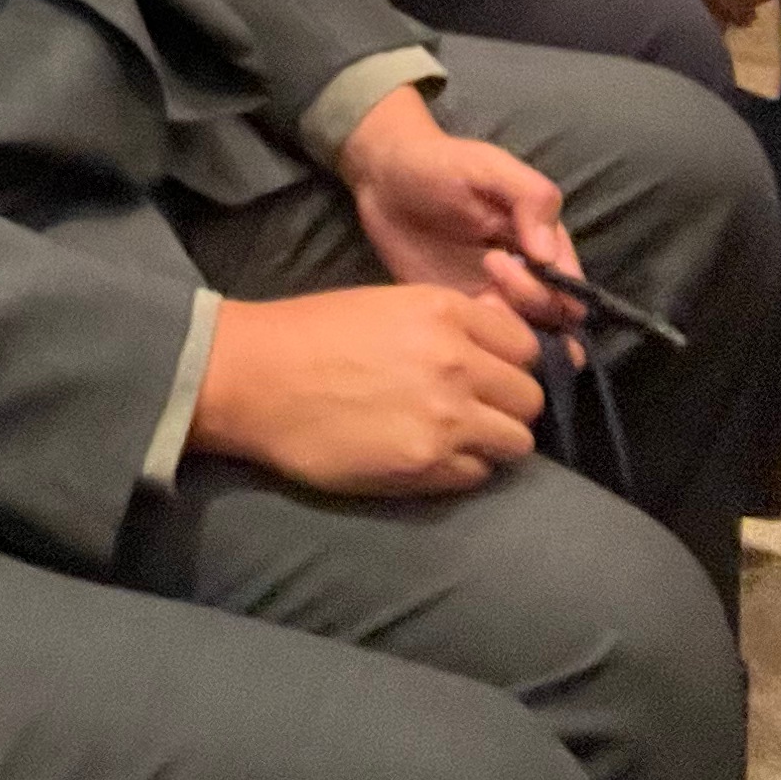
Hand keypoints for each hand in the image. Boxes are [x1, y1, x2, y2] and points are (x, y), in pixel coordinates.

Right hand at [188, 283, 542, 495]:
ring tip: (453, 439)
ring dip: (491, 442)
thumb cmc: (309, 335)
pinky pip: (477, 474)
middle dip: (506, 406)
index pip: (526, 346)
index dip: (510, 363)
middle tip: (473, 411)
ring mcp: (445, 416)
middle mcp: (455, 361)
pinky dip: (460, 469)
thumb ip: (448, 323)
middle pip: (528, 397)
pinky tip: (425, 455)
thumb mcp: (386, 305)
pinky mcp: (425, 463)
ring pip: (516, 441)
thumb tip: (498, 345)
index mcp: (444, 311)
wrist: (252, 378)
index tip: (489, 373)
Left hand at [336, 87, 581, 331]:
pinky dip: (477, 339)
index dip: (552, 287)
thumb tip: (549, 256)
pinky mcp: (460, 311)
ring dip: (507, 328)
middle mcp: (527, 277)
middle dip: (530, 302)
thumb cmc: (441, 163)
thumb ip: (530, 197)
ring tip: (472, 292)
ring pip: (524, 339)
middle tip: (488, 265)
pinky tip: (454, 310)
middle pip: (556, 320)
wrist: (383, 177)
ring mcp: (493, 298)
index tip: (506, 257)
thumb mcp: (489, 166)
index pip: (573, 289)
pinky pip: (482, 343)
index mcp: (544, 244)